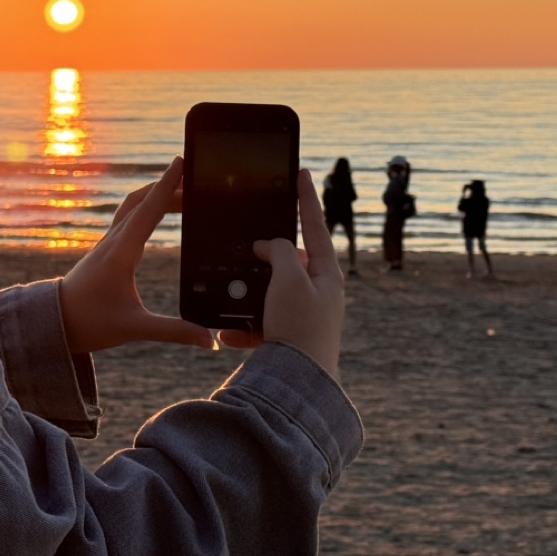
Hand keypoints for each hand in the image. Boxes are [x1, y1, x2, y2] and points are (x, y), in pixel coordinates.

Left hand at [59, 158, 214, 352]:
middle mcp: (114, 241)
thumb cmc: (90, 323)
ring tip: (183, 194)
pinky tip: (158, 215)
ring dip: (156, 196)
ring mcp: (108, 243)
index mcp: (121, 252)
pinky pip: (129, 218)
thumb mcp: (135, 328)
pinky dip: (147, 209)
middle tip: (194, 178)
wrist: (55, 323)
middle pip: (141, 201)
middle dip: (168, 186)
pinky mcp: (107, 250)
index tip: (180, 162)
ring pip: (133, 207)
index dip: (167, 185)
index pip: (149, 210)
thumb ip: (174, 331)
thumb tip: (209, 340)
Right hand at [217, 169, 345, 378]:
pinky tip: (229, 333)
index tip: (302, 172)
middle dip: (264, 259)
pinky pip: (260, 324)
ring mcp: (304, 316)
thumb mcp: (289, 278)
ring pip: (269, 292)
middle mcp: (319, 293)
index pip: (315, 224)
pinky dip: (243, 326)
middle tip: (250, 251)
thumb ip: (279, 251)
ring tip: (236, 299)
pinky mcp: (288, 338)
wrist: (298, 383)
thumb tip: (269, 247)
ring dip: (249, 296)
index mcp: (327, 274)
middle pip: (289, 261)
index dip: (306, 196)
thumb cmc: (300, 327)